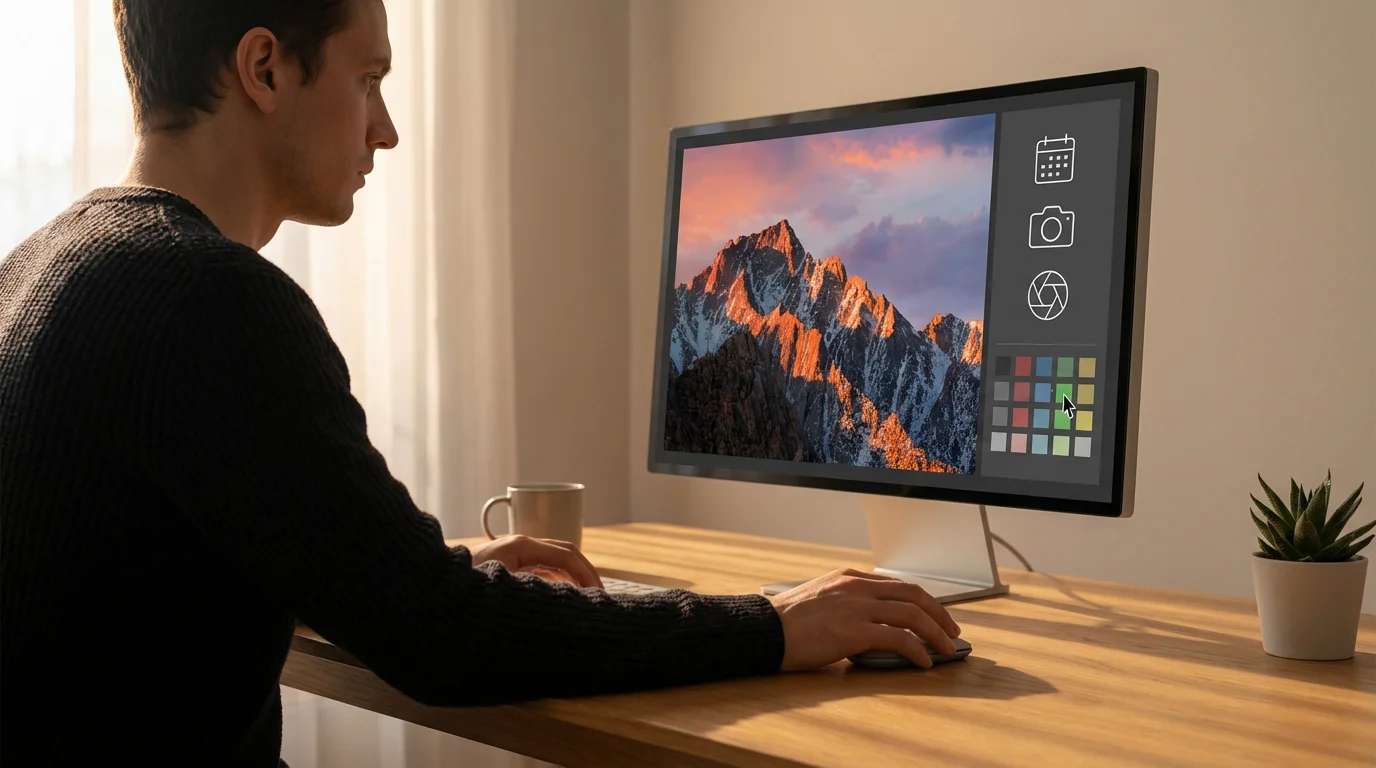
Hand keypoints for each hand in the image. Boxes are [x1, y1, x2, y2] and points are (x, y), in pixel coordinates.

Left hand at [469, 534, 603, 588]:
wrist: (429, 588)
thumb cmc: (464, 588)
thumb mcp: (505, 588)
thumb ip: (539, 588)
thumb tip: (567, 596)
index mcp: (522, 546)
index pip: (568, 554)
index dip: (587, 574)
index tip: (599, 595)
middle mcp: (519, 545)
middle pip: (563, 554)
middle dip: (584, 574)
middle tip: (599, 598)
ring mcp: (512, 553)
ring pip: (552, 562)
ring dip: (571, 578)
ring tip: (584, 601)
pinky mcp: (505, 564)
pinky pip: (538, 570)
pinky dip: (555, 582)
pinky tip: (559, 598)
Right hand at [766, 568, 960, 670]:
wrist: (764, 630)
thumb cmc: (786, 622)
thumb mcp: (820, 600)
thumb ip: (847, 605)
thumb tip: (871, 625)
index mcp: (849, 578)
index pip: (897, 584)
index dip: (921, 601)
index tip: (933, 615)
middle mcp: (856, 587)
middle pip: (913, 594)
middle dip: (939, 613)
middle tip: (952, 631)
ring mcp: (856, 607)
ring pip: (912, 614)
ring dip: (936, 632)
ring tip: (946, 649)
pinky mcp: (854, 631)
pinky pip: (898, 638)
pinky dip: (917, 649)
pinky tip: (923, 661)